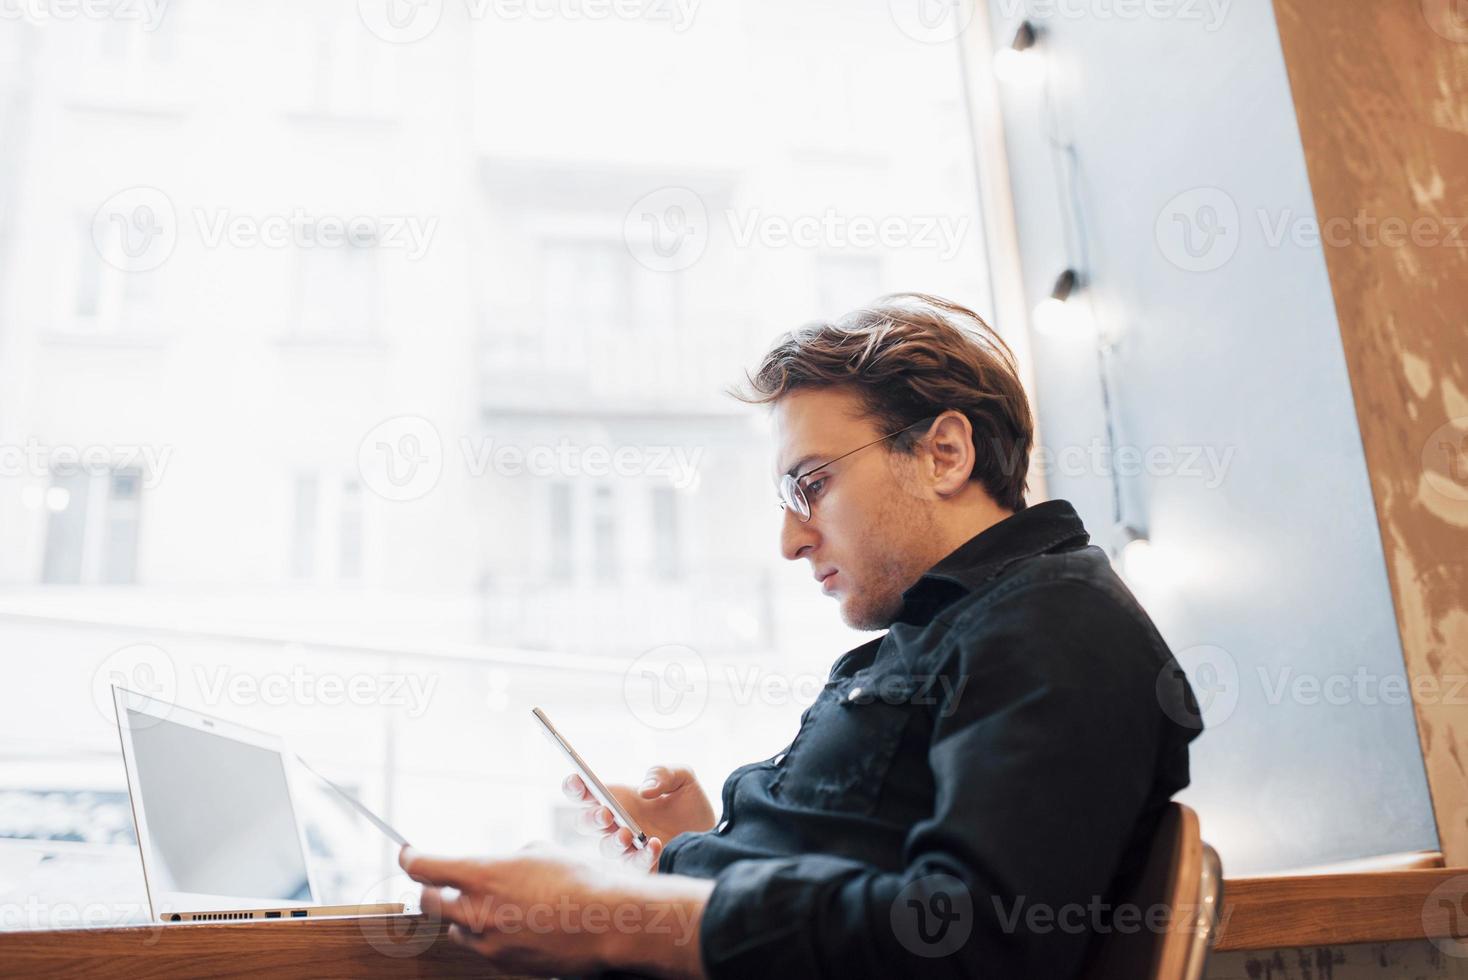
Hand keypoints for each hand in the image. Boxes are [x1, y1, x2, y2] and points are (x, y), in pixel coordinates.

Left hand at [399, 843, 712, 978]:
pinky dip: (491, 935)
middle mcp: (477, 913)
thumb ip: (505, 860)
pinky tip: (519, 924)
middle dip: (430, 891)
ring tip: (498, 905)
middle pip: (428, 903)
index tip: (408, 855)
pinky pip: (483, 948)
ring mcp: (488, 943)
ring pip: (457, 930)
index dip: (411, 858)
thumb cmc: (580, 880)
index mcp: (483, 876)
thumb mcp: (539, 852)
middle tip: (440, 884)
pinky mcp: (503, 965)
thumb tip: (496, 867)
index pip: (425, 868)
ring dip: (466, 917)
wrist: (608, 925)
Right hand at [564, 765, 715, 870]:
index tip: (577, 780)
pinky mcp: (643, 867)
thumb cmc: (690, 805)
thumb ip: (663, 773)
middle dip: (590, 817)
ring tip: (627, 834)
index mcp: (619, 799)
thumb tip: (645, 790)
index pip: (586, 793)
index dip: (575, 786)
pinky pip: (634, 866)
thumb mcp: (682, 779)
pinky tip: (655, 845)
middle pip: (585, 822)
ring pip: (605, 847)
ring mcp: (628, 848)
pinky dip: (642, 856)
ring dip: (613, 841)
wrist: (714, 834)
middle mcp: (617, 824)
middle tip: (606, 813)